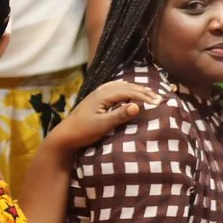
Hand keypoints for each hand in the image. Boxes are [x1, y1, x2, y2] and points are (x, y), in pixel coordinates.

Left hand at [40, 79, 160, 155]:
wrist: (64, 136)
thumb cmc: (83, 132)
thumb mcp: (102, 125)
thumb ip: (120, 115)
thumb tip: (137, 106)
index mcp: (103, 96)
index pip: (129, 92)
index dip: (144, 96)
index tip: (158, 102)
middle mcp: (100, 91)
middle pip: (126, 87)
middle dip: (143, 91)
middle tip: (158, 97)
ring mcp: (97, 94)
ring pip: (120, 86)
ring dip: (135, 89)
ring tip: (148, 92)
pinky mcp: (95, 99)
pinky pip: (113, 88)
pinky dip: (124, 87)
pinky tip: (126, 87)